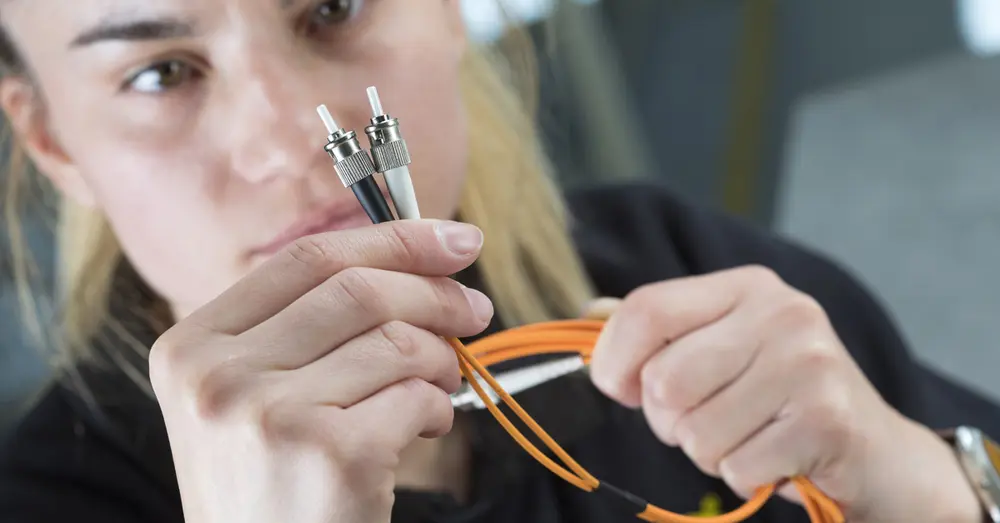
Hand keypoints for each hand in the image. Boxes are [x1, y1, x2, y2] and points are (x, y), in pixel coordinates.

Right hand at [149, 220, 493, 522]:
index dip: (393, 239)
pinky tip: (426, 427)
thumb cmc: (272, 486)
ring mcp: (270, 415)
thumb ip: (308, 326)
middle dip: (434, 292)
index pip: (307, 259)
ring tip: (443, 384)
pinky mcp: (331, 455)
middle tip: (474, 310)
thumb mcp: (252, 397)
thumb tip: (420, 255)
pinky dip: (438, 407)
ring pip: (395, 341)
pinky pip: (415, 396)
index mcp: (191, 348)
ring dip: (440, 358)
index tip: (455, 240)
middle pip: (357, 289)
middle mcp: (218, 377)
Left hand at [587, 266, 981, 521]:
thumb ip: (660, 329)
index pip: (647, 310)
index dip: (613, 360)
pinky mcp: (826, 421)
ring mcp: (810, 365)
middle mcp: (782, 313)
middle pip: (664, 381)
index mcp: (747, 286)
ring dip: (709, 451)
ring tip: (748, 435)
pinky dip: (745, 474)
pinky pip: (736, 466)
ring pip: (696, 432)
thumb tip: (588, 314)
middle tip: (704, 419)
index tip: (620, 388)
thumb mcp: (724, 344)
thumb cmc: (780, 396)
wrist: (876, 450)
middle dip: (669, 420)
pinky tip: (775, 457)